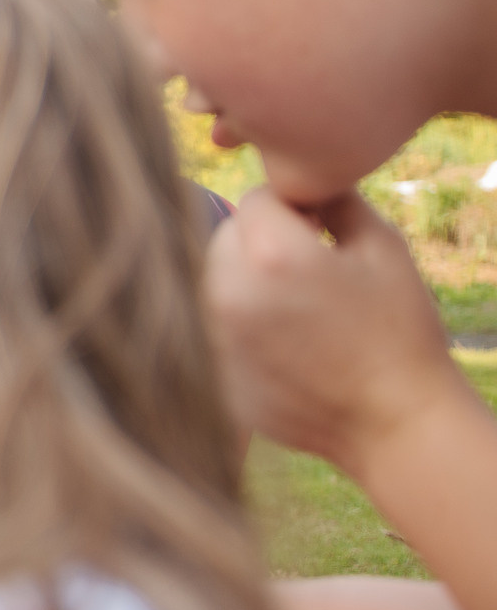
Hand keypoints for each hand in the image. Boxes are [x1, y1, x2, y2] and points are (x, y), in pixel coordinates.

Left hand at [205, 188, 470, 479]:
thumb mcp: (382, 249)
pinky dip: (239, 326)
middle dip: (259, 242)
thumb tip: (301, 185)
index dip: (291, 209)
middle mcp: (227, 293)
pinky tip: (285, 347)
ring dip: (244, 282)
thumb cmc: (398, 332)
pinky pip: (213, 327)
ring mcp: (213, 337)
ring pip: (212, 282)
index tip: (319, 232)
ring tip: (298, 310)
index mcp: (271, 255)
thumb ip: (335, 202)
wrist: (393, 424)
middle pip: (224, 238)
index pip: (254, 199)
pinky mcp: (211, 372)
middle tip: (308, 271)